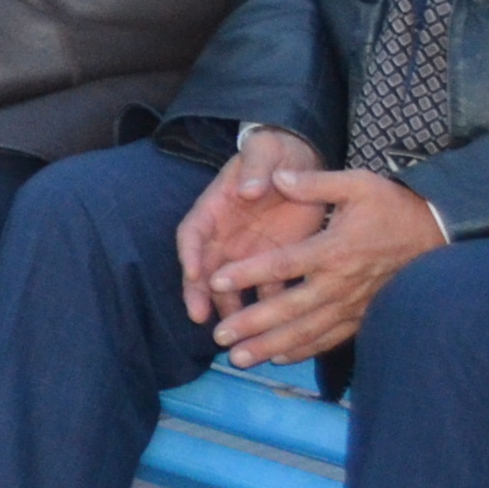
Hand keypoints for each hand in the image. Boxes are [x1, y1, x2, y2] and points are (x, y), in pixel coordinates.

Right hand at [175, 126, 327, 321]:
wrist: (298, 162)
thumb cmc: (272, 154)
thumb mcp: (262, 153)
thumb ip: (255, 169)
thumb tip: (249, 188)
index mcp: (214, 209)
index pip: (192, 234)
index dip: (190, 254)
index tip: (193, 272)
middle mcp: (224, 237)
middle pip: (204, 269)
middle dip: (199, 293)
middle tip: (200, 316)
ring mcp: (247, 252)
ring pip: (232, 287)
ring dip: (230, 309)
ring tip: (232, 334)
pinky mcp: (273, 262)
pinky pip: (267, 290)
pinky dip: (267, 310)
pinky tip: (271, 331)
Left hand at [200, 166, 449, 366]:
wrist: (436, 233)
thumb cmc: (393, 206)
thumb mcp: (359, 184)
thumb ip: (315, 182)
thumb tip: (277, 177)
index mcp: (333, 249)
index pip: (283, 264)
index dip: (248, 273)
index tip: (215, 281)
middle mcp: (340, 283)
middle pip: (290, 308)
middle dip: (253, 323)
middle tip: (219, 335)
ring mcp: (353, 303)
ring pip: (308, 331)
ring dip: (272, 345)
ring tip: (239, 357)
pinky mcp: (363, 315)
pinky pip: (331, 338)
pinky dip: (305, 350)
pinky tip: (279, 358)